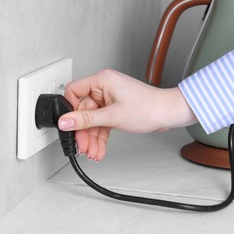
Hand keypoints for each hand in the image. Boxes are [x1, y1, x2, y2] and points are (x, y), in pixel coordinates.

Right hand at [58, 69, 196, 161]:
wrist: (168, 114)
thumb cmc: (149, 108)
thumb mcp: (112, 116)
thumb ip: (86, 120)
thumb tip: (65, 121)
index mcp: (102, 81)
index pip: (73, 91)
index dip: (70, 110)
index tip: (70, 126)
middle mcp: (104, 88)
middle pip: (83, 111)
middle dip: (84, 131)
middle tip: (83, 146)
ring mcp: (110, 99)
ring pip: (93, 120)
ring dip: (92, 138)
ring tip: (92, 152)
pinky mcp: (115, 109)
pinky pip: (102, 123)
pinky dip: (100, 136)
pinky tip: (99, 148)